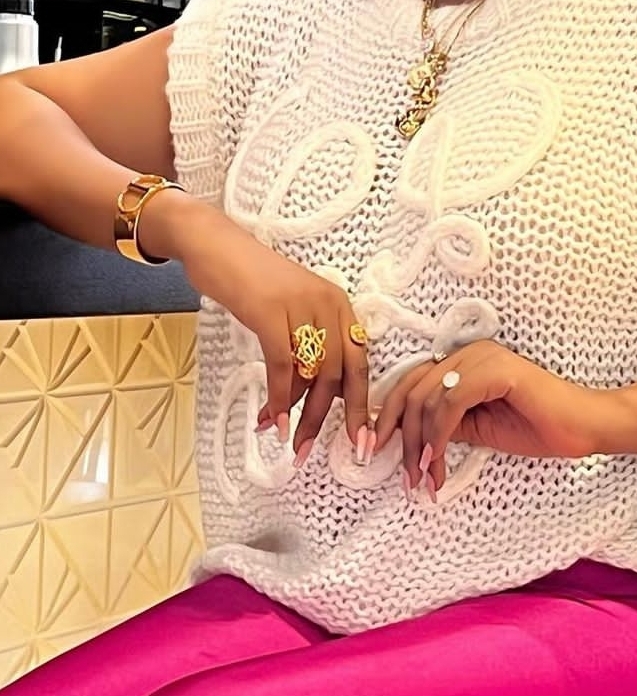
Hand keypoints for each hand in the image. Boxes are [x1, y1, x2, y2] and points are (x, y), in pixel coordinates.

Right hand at [144, 195, 368, 458]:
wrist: (215, 245)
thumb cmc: (252, 282)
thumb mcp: (293, 310)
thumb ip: (308, 346)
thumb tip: (316, 396)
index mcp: (339, 305)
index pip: (360, 360)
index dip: (361, 404)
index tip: (360, 441)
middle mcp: (328, 304)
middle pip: (340, 373)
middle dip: (330, 418)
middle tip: (313, 449)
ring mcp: (300, 306)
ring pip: (313, 373)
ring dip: (300, 413)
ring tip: (287, 439)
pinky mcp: (271, 311)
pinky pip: (283, 365)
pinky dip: (279, 397)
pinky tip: (271, 419)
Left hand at [373, 340, 618, 498]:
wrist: (583, 427)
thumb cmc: (538, 427)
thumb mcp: (478, 428)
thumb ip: (446, 424)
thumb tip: (409, 438)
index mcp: (463, 361)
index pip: (412, 383)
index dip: (389, 416)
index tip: (376, 451)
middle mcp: (469, 353)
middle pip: (413, 390)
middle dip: (401, 436)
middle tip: (404, 476)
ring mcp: (483, 358)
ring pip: (427, 398)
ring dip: (419, 444)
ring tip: (423, 478)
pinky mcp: (497, 370)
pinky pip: (451, 402)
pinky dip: (438, 435)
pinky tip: (438, 462)